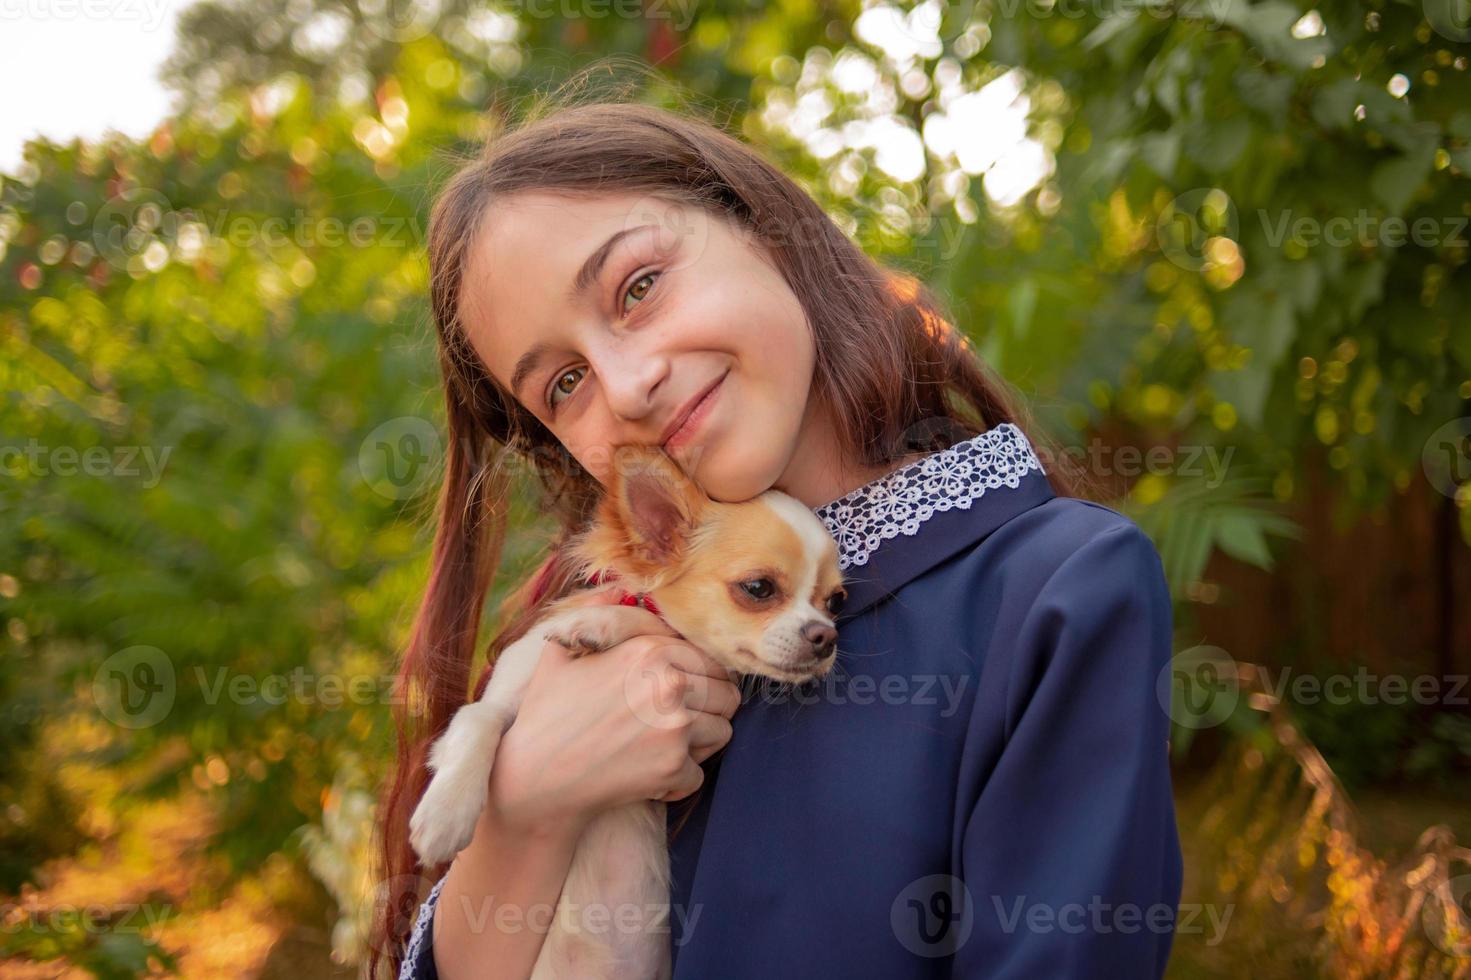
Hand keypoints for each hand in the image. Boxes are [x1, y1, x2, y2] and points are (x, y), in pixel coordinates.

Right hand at [484, 597, 741, 837]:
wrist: (532, 780)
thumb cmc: (545, 715)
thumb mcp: (560, 652)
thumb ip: (594, 616)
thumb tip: (616, 588)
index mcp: (649, 650)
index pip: (709, 659)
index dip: (701, 678)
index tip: (683, 694)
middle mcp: (669, 683)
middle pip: (726, 695)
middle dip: (707, 710)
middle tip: (676, 724)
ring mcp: (675, 726)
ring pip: (721, 732)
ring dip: (698, 744)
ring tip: (662, 747)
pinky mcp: (674, 767)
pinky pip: (700, 773)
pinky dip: (678, 780)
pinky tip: (649, 775)